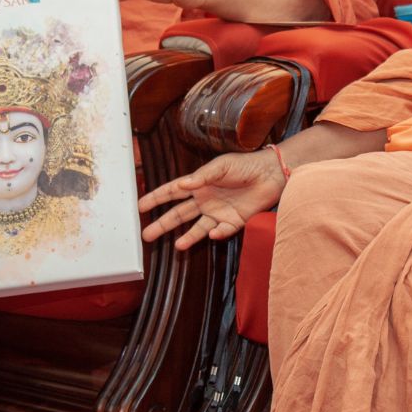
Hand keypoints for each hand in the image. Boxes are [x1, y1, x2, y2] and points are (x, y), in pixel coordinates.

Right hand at [138, 150, 286, 249]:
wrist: (271, 174)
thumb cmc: (245, 165)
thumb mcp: (221, 166)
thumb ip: (202, 177)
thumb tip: (182, 186)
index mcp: (199, 184)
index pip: (172, 192)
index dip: (156, 199)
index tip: (140, 207)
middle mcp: (205, 200)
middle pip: (179, 215)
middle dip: (163, 224)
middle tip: (146, 235)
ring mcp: (218, 212)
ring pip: (197, 228)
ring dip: (187, 238)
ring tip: (177, 246)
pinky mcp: (234, 221)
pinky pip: (222, 231)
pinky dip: (218, 234)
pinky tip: (213, 234)